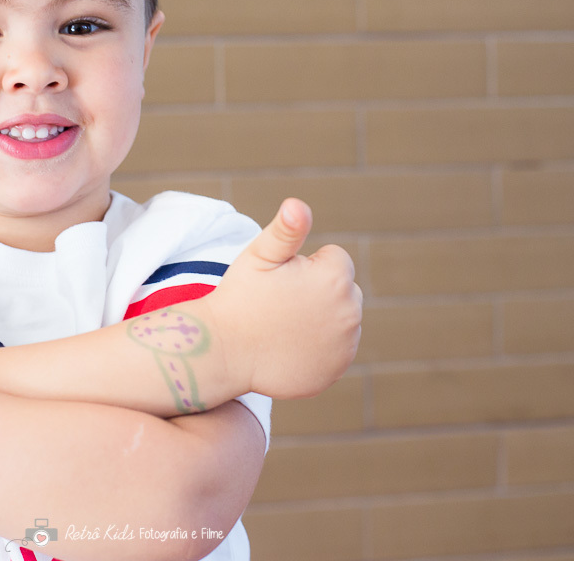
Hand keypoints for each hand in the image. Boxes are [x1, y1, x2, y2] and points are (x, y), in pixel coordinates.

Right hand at [210, 199, 362, 399]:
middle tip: (280, 303)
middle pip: (342, 288)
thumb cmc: (239, 297)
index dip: (305, 265)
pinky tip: (290, 346)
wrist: (223, 352)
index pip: (334, 258)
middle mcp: (350, 312)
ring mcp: (346, 345)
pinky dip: (320, 346)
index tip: (281, 281)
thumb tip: (297, 205)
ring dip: (322, 318)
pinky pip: (336, 348)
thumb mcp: (259, 255)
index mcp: (336, 277)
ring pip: (341, 318)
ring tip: (284, 325)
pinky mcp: (337, 369)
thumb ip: (286, 229)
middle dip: (319, 290)